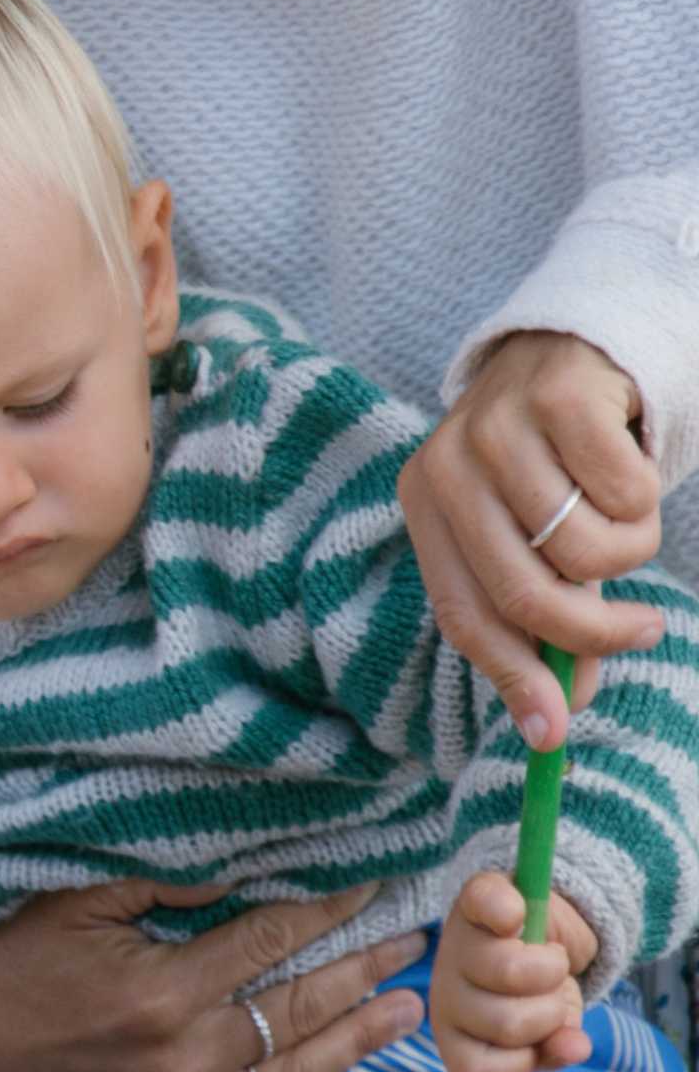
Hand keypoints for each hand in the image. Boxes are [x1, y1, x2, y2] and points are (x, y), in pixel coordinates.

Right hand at [0, 878, 428, 1071]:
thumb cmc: (11, 963)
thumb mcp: (77, 904)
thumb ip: (161, 888)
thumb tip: (239, 870)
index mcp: (163, 990)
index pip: (268, 943)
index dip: (325, 913)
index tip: (368, 891)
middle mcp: (184, 1057)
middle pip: (297, 1009)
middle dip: (360, 971)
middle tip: (409, 946)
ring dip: (355, 1045)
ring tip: (406, 1015)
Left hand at [400, 330, 661, 750]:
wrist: (582, 338)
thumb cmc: (554, 458)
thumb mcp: (533, 535)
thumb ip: (545, 614)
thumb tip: (561, 710)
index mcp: (424, 506)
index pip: (462, 614)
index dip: (511, 677)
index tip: (553, 732)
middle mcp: (446, 466)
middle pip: (523, 592)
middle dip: (592, 632)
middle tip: (647, 631)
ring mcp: (496, 427)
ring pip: (586, 548)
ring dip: (630, 551)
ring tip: (627, 519)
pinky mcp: (559, 396)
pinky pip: (627, 492)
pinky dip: (646, 497)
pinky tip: (629, 463)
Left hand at [431, 872, 595, 1071]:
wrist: (540, 932)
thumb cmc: (535, 993)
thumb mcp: (552, 1029)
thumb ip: (557, 1047)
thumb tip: (575, 1047)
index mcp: (457, 1036)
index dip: (523, 1063)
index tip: (541, 1040)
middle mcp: (447, 994)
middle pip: (506, 1023)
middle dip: (549, 1012)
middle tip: (551, 994)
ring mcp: (456, 946)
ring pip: (510, 971)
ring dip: (552, 968)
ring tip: (550, 961)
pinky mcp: (471, 901)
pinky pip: (489, 904)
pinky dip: (510, 908)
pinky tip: (517, 916)